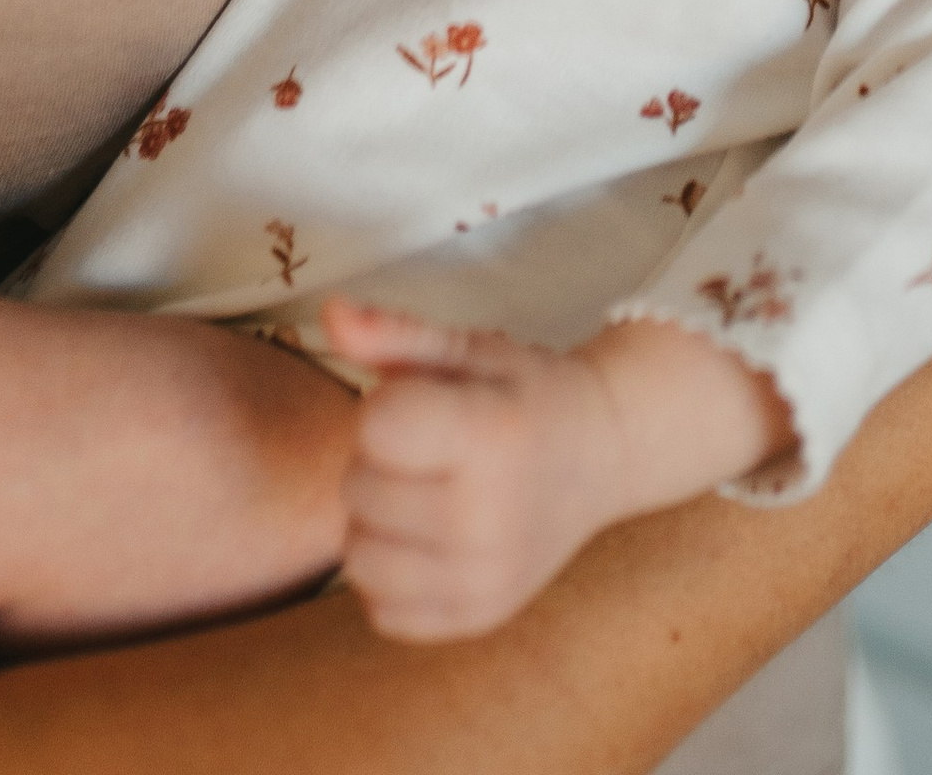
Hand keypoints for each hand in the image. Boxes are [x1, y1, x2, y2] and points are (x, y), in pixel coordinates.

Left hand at [320, 308, 785, 641]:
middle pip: (358, 491)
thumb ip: (394, 332)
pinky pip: (381, 610)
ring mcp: (484, 580)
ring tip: (426, 493)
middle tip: (433, 449)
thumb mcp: (469, 349)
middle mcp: (490, 520)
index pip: (376, 427)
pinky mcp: (476, 619)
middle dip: (381, 461)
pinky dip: (392, 576)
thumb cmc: (524, 392)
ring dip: (377, 523)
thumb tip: (330, 312)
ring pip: (357, 559)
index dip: (389, 407)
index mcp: (492, 437)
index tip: (431, 405)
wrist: (601, 455)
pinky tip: (429, 541)